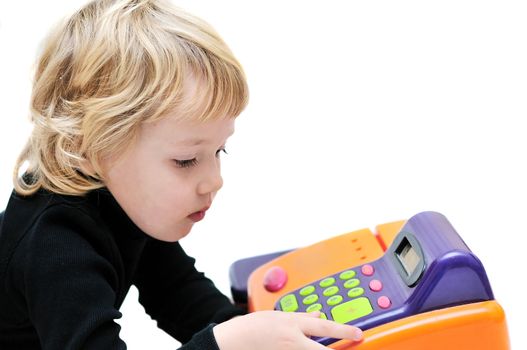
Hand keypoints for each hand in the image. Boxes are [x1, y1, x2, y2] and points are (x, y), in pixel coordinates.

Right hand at [213, 310, 362, 349]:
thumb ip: (301, 317)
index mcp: (292, 324)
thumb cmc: (252, 326)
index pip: (325, 328)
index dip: (344, 331)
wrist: (232, 341)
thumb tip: (319, 316)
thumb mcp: (278, 315)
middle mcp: (292, 341)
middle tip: (353, 345)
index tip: (359, 333)